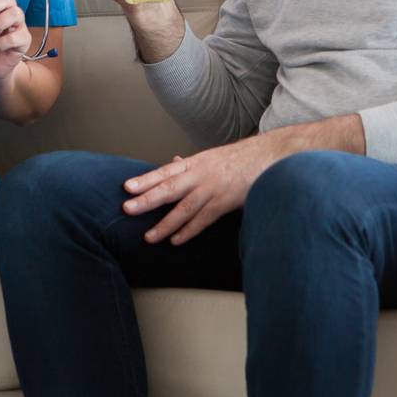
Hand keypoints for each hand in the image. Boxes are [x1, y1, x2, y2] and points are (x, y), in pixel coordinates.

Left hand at [120, 136, 290, 245]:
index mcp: (195, 162)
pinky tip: (176, 240)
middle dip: (147, 199)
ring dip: (165, 224)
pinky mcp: (226, 202)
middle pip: (169, 188)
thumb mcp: (212, 156)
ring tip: (149, 237)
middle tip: (128, 208)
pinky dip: (189, 230)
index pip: (165, 171)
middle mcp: (201, 174)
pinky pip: (204, 219)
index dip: (146, 179)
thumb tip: (173, 162)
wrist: (269, 156)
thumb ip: (191, 163)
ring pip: (184, 208)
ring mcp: (213, 188)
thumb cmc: (240, 158)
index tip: (127, 187)